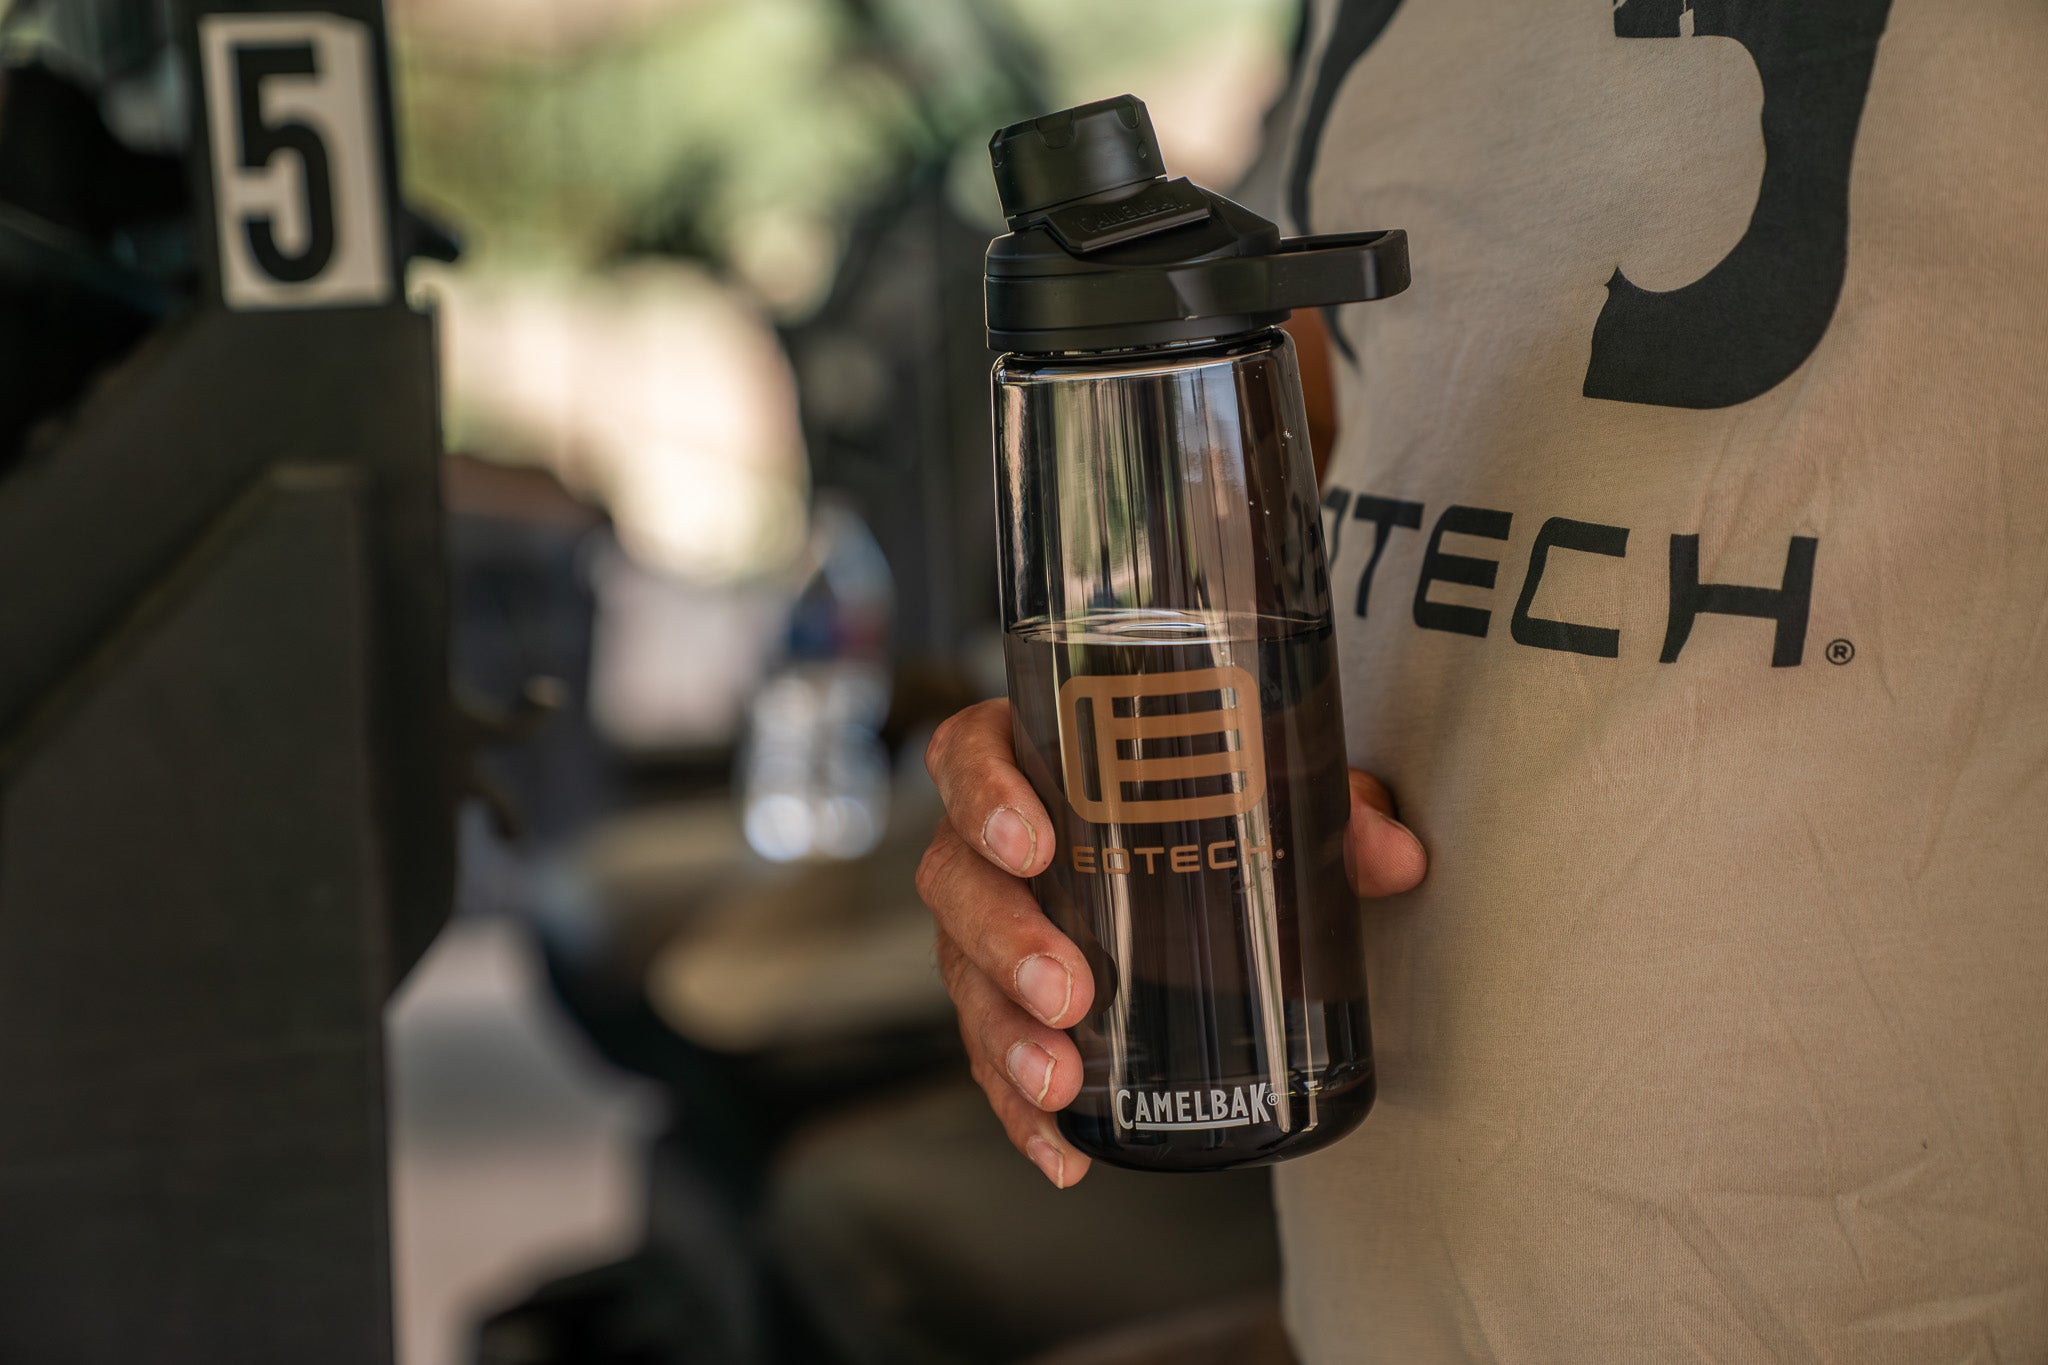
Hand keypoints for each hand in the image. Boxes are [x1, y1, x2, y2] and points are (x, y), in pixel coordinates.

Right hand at [916, 698, 1426, 1188]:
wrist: (1195, 844)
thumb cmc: (1205, 795)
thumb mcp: (1269, 786)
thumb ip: (1330, 808)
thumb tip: (1391, 857)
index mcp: (1033, 761)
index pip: (970, 756)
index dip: (983, 797)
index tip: (1031, 842)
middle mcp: (990, 844)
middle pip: (956, 880)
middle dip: (1004, 940)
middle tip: (1067, 987)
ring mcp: (988, 925)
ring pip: (962, 974)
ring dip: (1004, 1033)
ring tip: (1060, 1077)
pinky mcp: (1004, 1000)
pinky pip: (991, 1052)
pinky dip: (1019, 1108)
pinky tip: (1061, 1147)